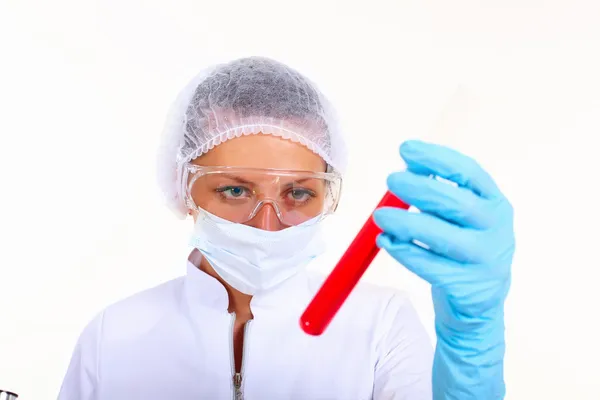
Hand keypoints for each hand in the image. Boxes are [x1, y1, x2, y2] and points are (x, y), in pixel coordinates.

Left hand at [373, 140, 513, 398]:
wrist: (479, 303)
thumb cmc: (461, 248)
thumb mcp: (461, 218)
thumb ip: (438, 193)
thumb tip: (406, 169)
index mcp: (495, 203)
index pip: (469, 172)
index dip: (437, 158)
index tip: (405, 149)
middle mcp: (496, 229)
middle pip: (456, 203)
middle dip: (420, 188)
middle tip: (390, 180)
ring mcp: (485, 259)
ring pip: (443, 237)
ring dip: (407, 223)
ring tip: (380, 216)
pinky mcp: (467, 286)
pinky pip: (430, 266)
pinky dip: (404, 252)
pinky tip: (386, 242)